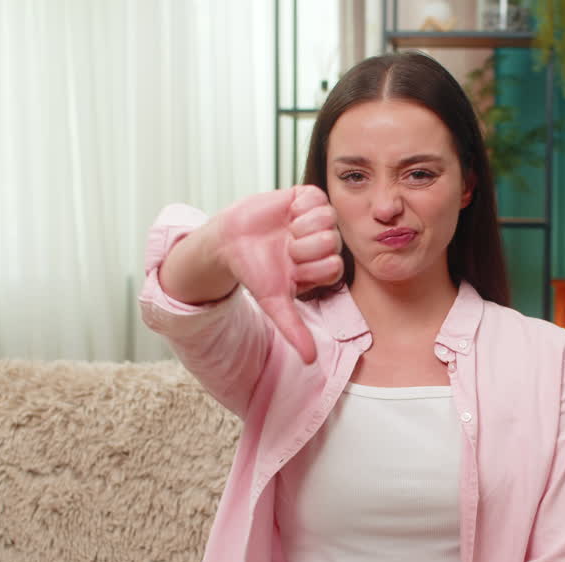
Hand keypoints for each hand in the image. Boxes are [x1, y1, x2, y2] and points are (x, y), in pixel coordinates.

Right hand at [213, 185, 342, 363]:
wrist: (229, 241)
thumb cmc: (254, 271)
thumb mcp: (274, 302)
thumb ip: (294, 330)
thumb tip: (310, 361)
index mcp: (322, 266)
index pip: (335, 267)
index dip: (311, 267)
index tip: (291, 268)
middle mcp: (323, 242)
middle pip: (332, 242)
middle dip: (303, 247)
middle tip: (286, 248)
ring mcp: (316, 219)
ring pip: (328, 219)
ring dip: (300, 227)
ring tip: (286, 230)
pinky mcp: (306, 197)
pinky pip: (317, 197)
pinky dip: (299, 206)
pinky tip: (287, 213)